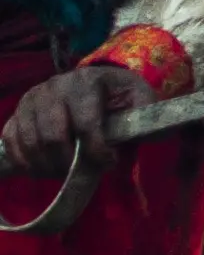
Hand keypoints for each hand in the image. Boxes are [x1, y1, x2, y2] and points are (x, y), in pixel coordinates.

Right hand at [0, 61, 144, 174]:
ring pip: (31, 144)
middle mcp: (53, 87)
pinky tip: (44, 169)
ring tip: (66, 172)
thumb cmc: (117, 95)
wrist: (93, 83)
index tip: (109, 163)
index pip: (85, 123)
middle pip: (53, 137)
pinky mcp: (15, 115)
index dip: (96, 150)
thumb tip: (134, 147)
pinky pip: (11, 145)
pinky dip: (26, 164)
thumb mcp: (138, 99)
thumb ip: (140, 120)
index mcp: (86, 81)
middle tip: (82, 174)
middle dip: (69, 163)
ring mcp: (30, 100)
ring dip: (48, 167)